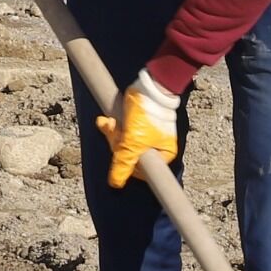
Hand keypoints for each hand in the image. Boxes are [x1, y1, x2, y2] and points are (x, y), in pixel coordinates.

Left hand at [97, 73, 179, 188]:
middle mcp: (155, 146)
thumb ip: (124, 164)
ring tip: (109, 122)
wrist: (148, 88)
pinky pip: (122, 132)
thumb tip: (115, 183)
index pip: (139, 170)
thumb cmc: (147, 116)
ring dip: (112, 133)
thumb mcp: (133, 143)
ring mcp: (146, 135)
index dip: (126, 163)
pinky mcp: (137, 124)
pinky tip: (107, 120)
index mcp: (163, 154)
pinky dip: (113, 126)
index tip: (120, 151)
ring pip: (123, 143)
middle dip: (117, 143)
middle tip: (114, 132)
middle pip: (129, 156)